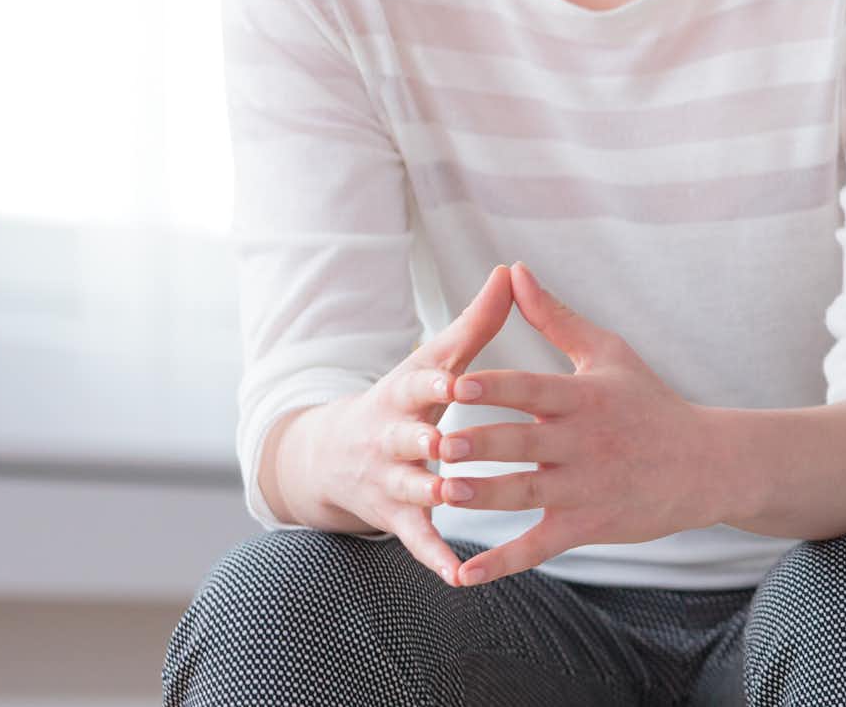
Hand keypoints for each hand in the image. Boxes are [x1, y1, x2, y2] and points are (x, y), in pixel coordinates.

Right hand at [286, 264, 514, 584]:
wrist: (332, 454)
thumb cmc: (405, 399)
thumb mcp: (432, 360)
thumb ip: (475, 323)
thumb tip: (512, 270)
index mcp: (404, 394)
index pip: (419, 384)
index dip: (437, 383)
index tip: (458, 380)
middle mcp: (390, 437)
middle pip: (407, 438)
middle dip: (425, 440)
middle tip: (449, 443)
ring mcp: (390, 480)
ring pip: (411, 487)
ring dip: (431, 492)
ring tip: (456, 496)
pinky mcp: (396, 517)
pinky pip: (417, 540)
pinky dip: (435, 557)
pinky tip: (459, 575)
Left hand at [440, 263, 728, 586]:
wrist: (707, 465)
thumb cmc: (651, 403)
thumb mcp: (609, 353)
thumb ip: (555, 317)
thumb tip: (514, 271)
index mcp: (585, 398)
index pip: (534, 389)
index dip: (496, 387)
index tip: (457, 383)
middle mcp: (584, 443)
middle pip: (525, 442)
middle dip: (483, 443)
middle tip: (441, 442)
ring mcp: (586, 487)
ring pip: (527, 493)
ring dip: (485, 496)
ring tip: (444, 493)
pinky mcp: (587, 525)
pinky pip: (539, 546)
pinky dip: (502, 562)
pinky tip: (463, 575)